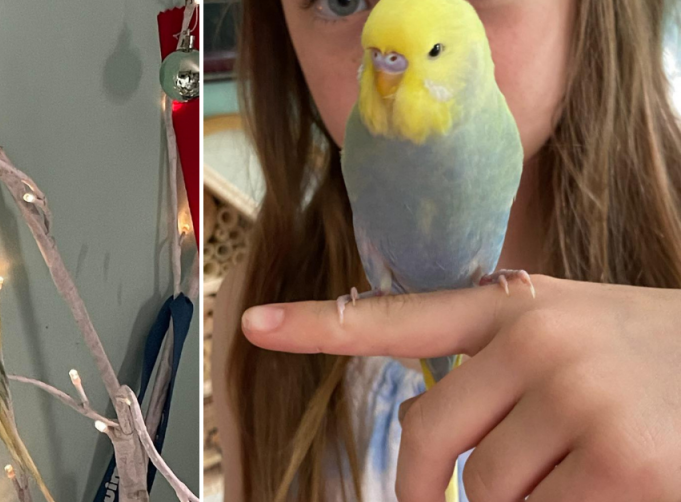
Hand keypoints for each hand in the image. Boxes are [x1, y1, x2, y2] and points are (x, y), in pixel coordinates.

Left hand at [241, 275, 680, 501]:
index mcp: (519, 307)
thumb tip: (447, 461)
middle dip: (431, 489)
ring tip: (584, 468)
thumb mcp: (577, 341)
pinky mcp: (620, 460)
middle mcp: (539, 339)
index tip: (253, 324)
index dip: (319, 324)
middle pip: (428, 440)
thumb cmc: (659, 368)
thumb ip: (502, 375)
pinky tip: (613, 484)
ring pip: (488, 492)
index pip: (400, 316)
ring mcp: (578, 395)